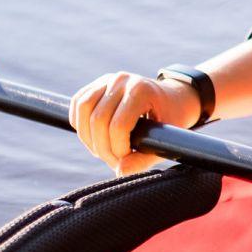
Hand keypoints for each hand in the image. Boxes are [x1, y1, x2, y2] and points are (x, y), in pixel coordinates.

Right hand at [69, 71, 199, 174]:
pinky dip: (80, 124)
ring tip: (101, 150)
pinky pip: (78, 103)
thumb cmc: (172, 120)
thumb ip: (144, 160)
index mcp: (141, 91)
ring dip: (87, 137)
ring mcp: (108, 79)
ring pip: (83, 109)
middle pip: (98, 120)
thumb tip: (120, 172)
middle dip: (102, 148)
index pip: (118, 126)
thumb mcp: (167, 142)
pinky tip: (92, 137)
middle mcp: (122, 80)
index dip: (118, 149)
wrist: (173, 99)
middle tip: (114, 160)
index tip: (126, 159)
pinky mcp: (98, 84)